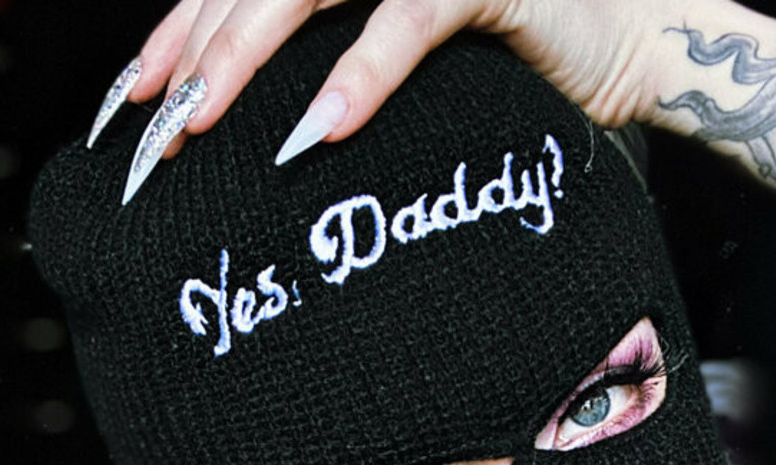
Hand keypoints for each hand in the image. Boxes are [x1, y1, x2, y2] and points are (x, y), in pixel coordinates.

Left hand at [120, 0, 660, 157]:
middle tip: (152, 125)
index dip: (183, 35)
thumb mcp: (414, 74)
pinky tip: (317, 131)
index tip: (135, 100)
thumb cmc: (520, 71)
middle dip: (198, 53)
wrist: (641, 44)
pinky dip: (364, 73)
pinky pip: (411, 18)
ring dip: (249, 54)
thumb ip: (342, 73)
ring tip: (201, 121)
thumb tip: (268, 135)